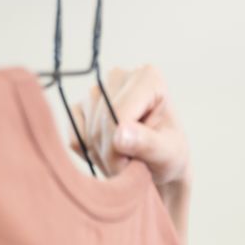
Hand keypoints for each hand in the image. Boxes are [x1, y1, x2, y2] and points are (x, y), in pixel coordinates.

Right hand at [75, 66, 192, 241]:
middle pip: (101, 121)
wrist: (158, 166)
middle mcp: (119, 77)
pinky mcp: (80, 109)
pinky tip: (110, 154)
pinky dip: (90, 154)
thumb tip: (120, 133)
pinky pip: (75, 138)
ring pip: (86, 131)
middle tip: (130, 167)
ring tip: (125, 160)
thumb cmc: (170, 155)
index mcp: (148, 78)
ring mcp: (96, 91)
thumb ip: (148, 143)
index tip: (132, 166)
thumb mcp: (168, 154)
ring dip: (102, 156)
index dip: (120, 146)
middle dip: (112, 154)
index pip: (119, 111)